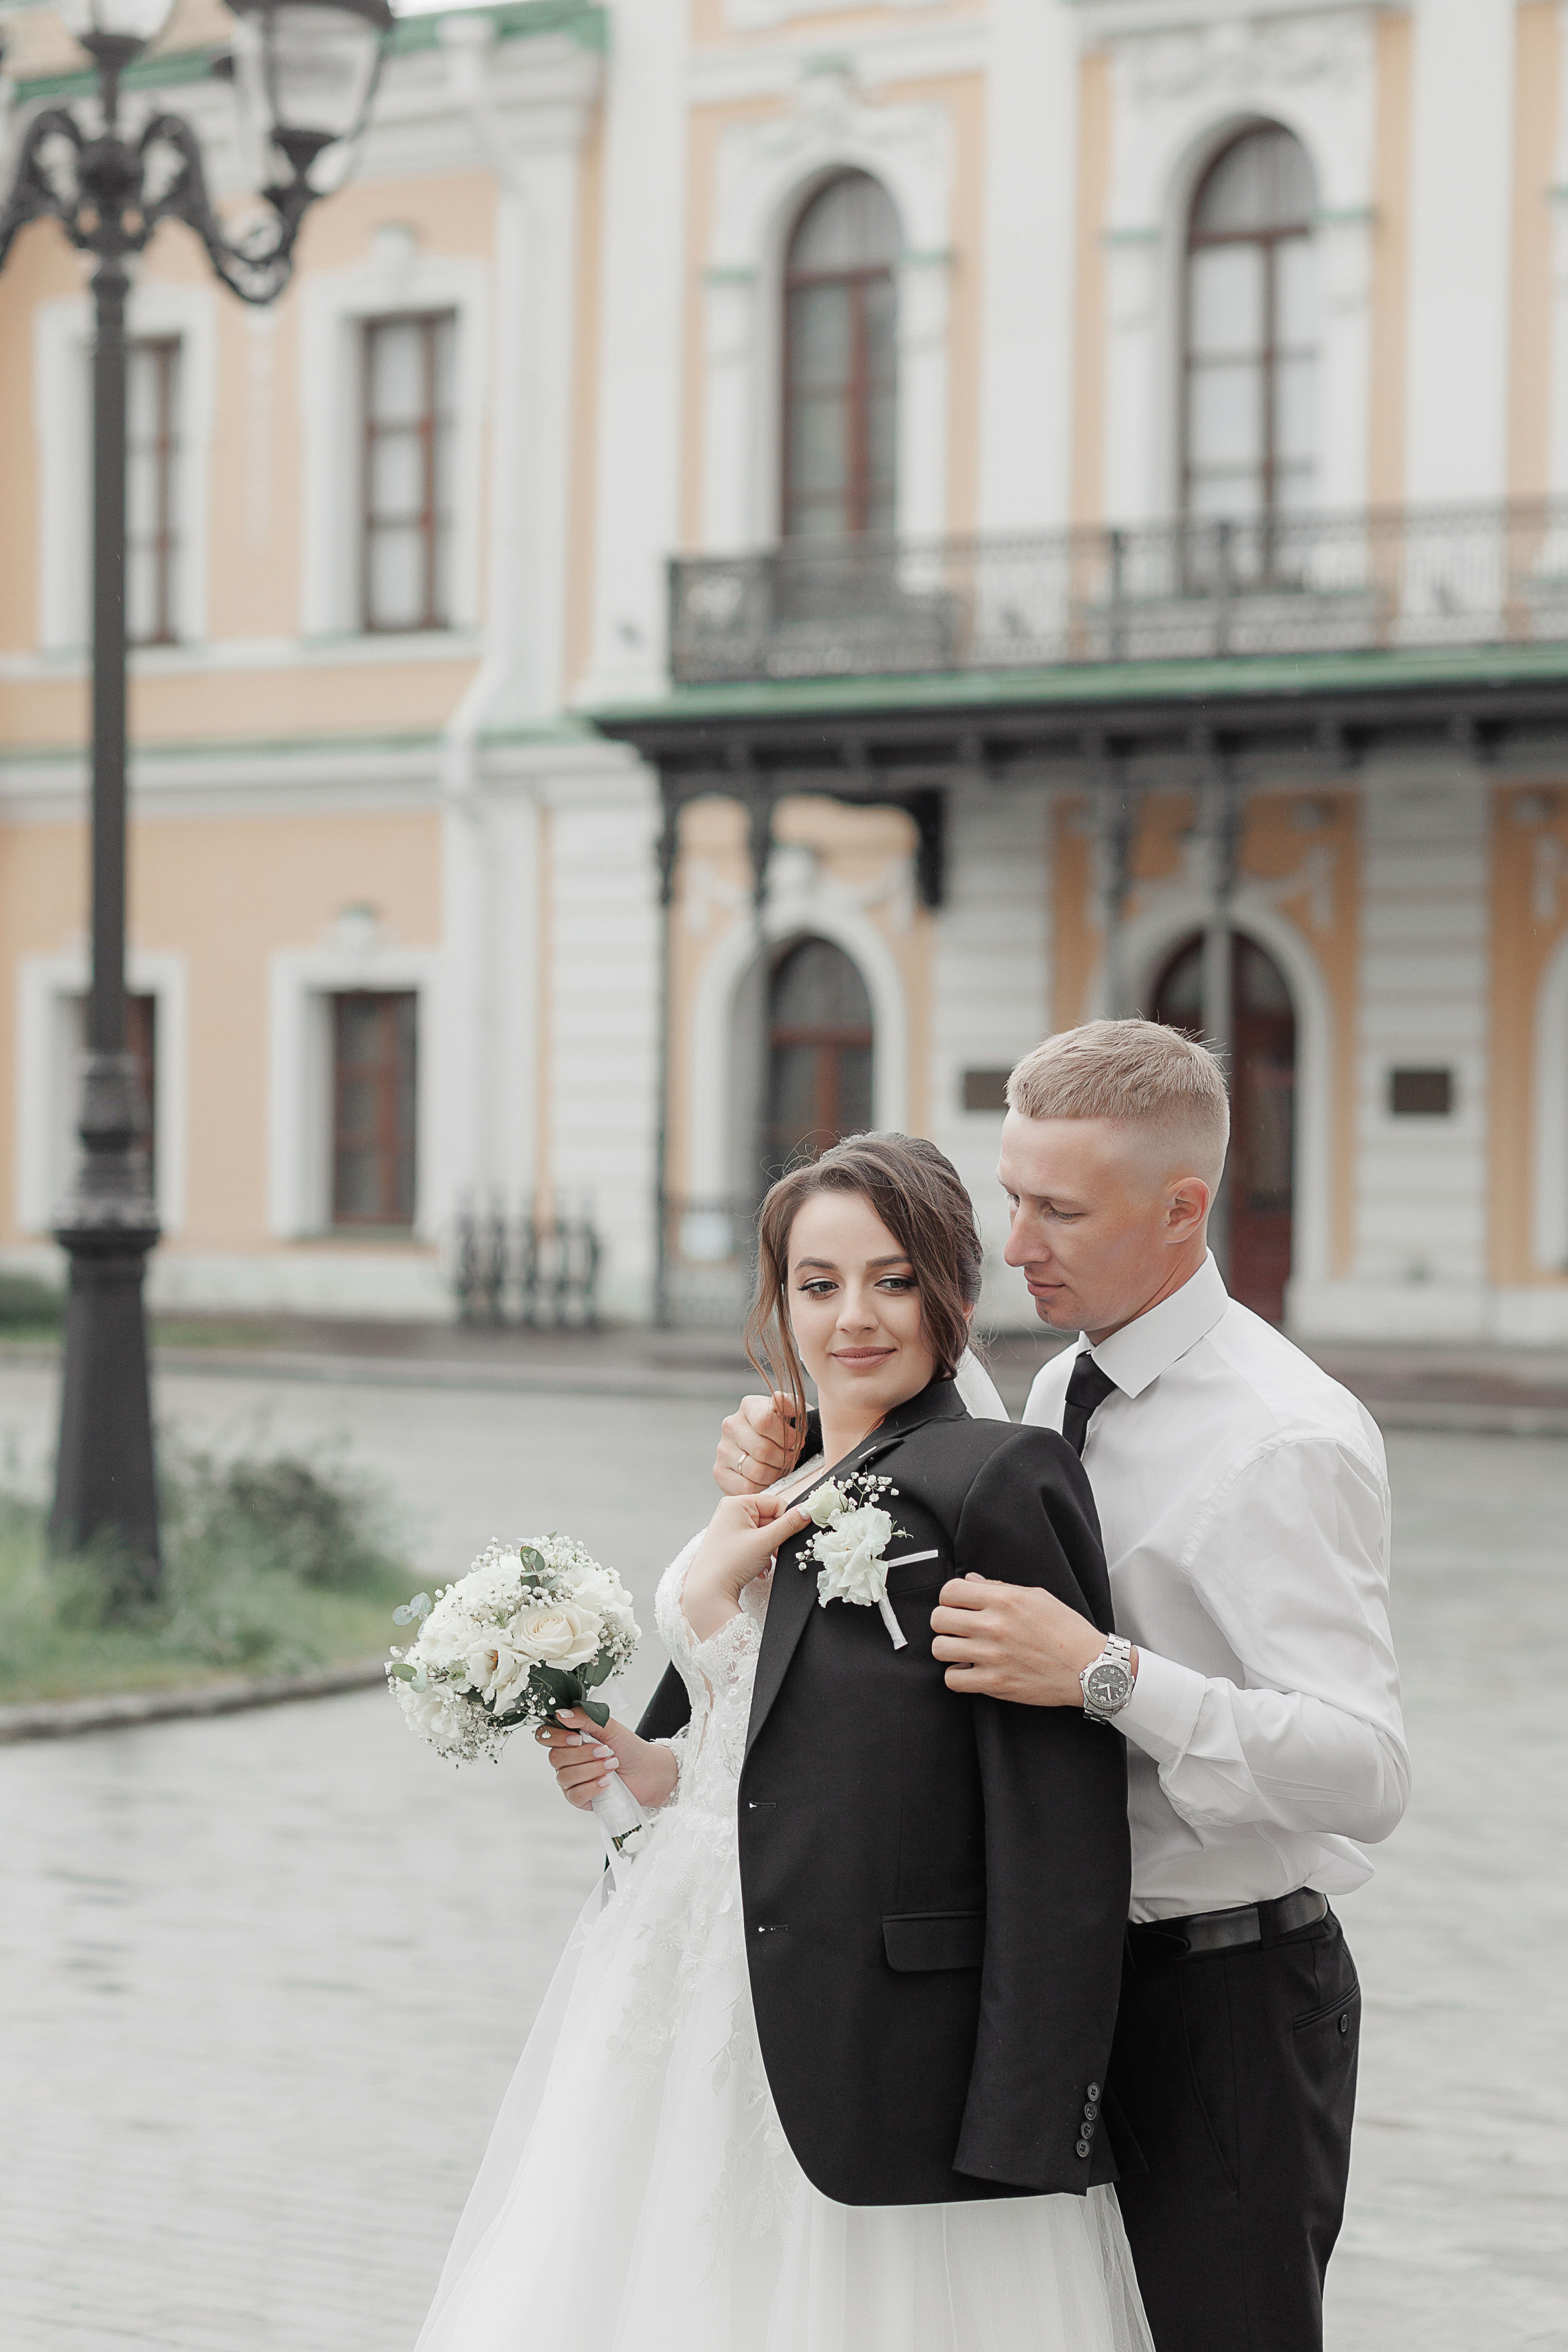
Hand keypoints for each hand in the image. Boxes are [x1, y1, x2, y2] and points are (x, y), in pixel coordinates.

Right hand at [535, 1710, 679, 1811]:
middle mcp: (567, 1759)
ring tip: (612, 1764)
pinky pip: (574, 1795)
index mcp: (570, 1738)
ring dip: (591, 1769)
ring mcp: (572, 1780)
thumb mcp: (609, 1726)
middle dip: (582, 1754)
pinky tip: (606, 1782)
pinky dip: (592, 1787)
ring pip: (565, 1777)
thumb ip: (585, 1717)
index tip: (577, 1738)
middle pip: (554, 1758)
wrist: (648, 1771)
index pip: (545, 1736)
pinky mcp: (580, 1798)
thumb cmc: (629, 1747)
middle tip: (605, 1751)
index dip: (556, 1737)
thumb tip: (561, 1714)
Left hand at [683, 1491, 814, 1640]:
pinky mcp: (730, 1543)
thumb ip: (789, 1525)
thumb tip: (806, 1511)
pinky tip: (758, 1568)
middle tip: (775, 1553)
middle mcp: (730, 1512)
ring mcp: (729, 1528)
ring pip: (763, 1533)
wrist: (708, 1592)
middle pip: (769, 1519)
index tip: (789, 1535)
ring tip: (764, 1562)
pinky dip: (761, 1556)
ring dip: (770, 1549)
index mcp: (736, 1504)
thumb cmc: (728, 1564)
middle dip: (776, 1539)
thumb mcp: (765, 1542)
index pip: (775, 1503)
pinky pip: (754, 1543)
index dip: (785, 1520)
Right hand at [714, 1392, 803, 1494]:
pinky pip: (746, 1487)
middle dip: (784, 1459)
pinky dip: (762, 1488)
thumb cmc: (785, 1433)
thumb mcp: (793, 1415)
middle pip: (762, 1450)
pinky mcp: (719, 1472)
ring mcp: (722, 1449)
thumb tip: (780, 1399)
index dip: (787, 1437)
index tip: (796, 1442)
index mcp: (749, 1406)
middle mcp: (731, 1425)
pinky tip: (767, 1480)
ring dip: (775, 1475)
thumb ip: (789, 1405)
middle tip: (790, 1460)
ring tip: (780, 1469)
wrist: (772, 1453)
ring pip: (756, 1471)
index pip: (765, 1421)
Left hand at [930, 1575, 1125, 1706]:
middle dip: (945, 1622)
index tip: (958, 1606)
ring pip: (940, 1648)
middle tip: (958, 1628)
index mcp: (1005, 1600)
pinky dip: (957, 1676)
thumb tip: (971, 1581)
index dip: (950, 1598)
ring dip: (948, 1648)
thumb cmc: (1067, 1631)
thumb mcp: (1037, 1597)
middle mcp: (994, 1626)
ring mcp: (992, 1656)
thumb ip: (1000, 1587)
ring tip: (963, 1650)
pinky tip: (970, 1670)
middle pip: (938, 1618)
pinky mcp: (995, 1683)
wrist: (1089, 1668)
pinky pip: (952, 1680)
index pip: (950, 1591)